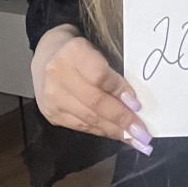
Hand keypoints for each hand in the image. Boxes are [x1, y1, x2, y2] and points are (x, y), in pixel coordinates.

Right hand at [31, 24, 151, 154]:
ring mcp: (52, 97)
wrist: (45, 55)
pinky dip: (100, 131)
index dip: (120, 91)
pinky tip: (115, 134)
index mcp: (73, 51)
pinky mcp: (50, 114)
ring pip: (88, 118)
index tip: (138, 104)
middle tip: (142, 131)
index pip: (100, 76)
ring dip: (114, 130)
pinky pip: (80, 126)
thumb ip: (111, 70)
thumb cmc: (79, 50)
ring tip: (134, 138)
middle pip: (94, 101)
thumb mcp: (95, 48)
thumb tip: (134, 100)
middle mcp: (58, 75)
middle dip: (121, 119)